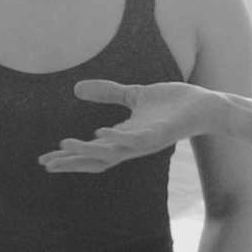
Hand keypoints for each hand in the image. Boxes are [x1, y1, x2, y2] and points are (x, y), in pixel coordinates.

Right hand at [38, 80, 223, 173]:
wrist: (206, 106)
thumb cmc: (173, 104)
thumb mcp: (135, 95)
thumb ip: (108, 93)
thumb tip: (77, 88)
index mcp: (125, 138)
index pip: (92, 154)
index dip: (69, 158)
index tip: (45, 161)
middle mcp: (133, 145)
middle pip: (97, 160)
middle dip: (72, 162)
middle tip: (47, 163)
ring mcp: (147, 142)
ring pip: (113, 152)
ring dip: (88, 151)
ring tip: (66, 146)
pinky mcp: (161, 133)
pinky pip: (137, 139)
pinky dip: (118, 138)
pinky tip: (100, 133)